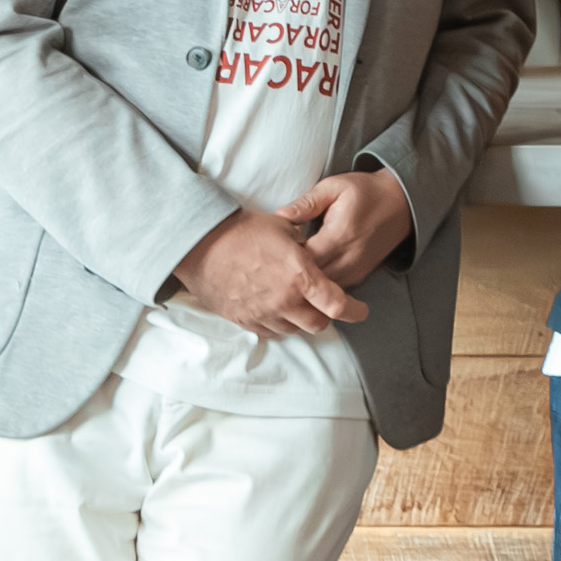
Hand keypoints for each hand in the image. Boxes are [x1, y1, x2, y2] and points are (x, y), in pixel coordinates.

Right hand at [172, 204, 371, 339]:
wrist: (200, 245)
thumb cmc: (243, 230)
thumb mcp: (284, 228)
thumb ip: (305, 246)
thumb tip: (313, 251)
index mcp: (300, 276)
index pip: (337, 304)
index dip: (354, 311)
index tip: (361, 310)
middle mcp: (284, 300)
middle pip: (318, 323)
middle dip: (325, 315)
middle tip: (323, 304)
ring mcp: (263, 313)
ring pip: (294, 330)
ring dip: (300, 320)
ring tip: (296, 302)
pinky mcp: (244, 320)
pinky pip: (269, 331)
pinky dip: (278, 324)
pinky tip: (275, 308)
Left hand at [281, 164, 412, 286]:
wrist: (401, 203)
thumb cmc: (365, 192)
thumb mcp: (334, 186)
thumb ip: (307, 202)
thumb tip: (279, 215)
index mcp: (339, 235)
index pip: (302, 260)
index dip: (282, 259)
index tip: (270, 250)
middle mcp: (348, 258)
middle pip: (309, 281)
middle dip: (289, 277)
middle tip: (273, 265)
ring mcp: (355, 271)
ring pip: (321, 292)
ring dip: (303, 285)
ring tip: (287, 272)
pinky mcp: (359, 276)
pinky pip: (332, 291)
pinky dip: (317, 287)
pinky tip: (305, 276)